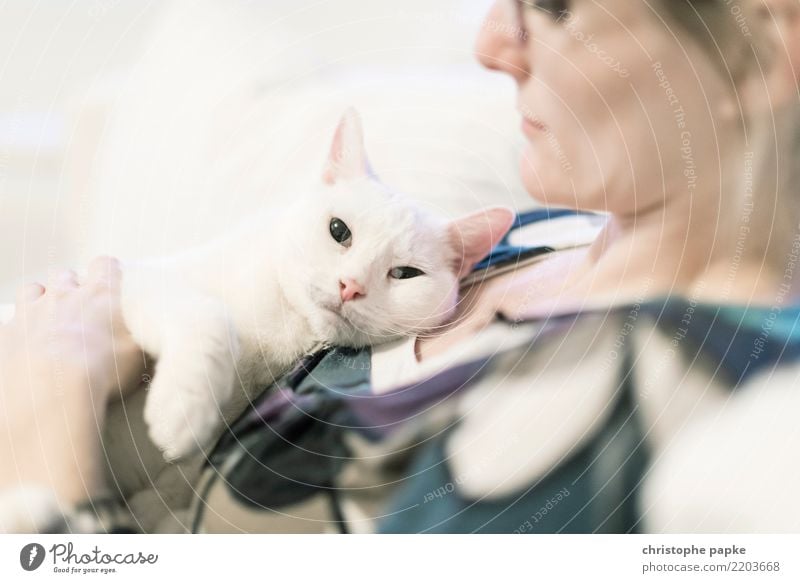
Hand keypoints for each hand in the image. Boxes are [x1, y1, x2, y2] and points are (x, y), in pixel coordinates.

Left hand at [0, 256, 143, 505]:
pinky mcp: (8, 334)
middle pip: (65, 275)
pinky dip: (18, 328)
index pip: (105, 265)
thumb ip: (146, 343)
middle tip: (81, 306)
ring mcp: (31, 313)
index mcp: (101, 296)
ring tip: (50, 318)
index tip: (112, 281)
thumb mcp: (139, 356)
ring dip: (41, 299)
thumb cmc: (104, 372)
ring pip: (33, 290)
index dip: (108, 271)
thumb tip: (163, 345)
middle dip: (72, 285)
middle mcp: (64, 296)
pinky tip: (27, 342)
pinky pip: (10, 322)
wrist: (53, 391)